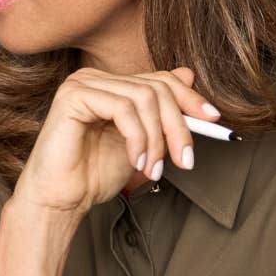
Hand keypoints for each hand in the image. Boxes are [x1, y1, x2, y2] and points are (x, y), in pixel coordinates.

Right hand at [14, 66, 222, 218]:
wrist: (62, 200)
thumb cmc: (94, 175)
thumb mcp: (142, 143)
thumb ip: (160, 114)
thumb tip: (188, 75)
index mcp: (110, 86)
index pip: (160, 80)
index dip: (190, 98)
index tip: (213, 122)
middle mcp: (95, 79)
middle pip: (157, 88)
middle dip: (178, 127)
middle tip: (184, 161)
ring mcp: (82, 84)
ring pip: (144, 98)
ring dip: (157, 139)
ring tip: (153, 169)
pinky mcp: (73, 96)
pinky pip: (122, 108)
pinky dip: (137, 138)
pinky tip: (136, 162)